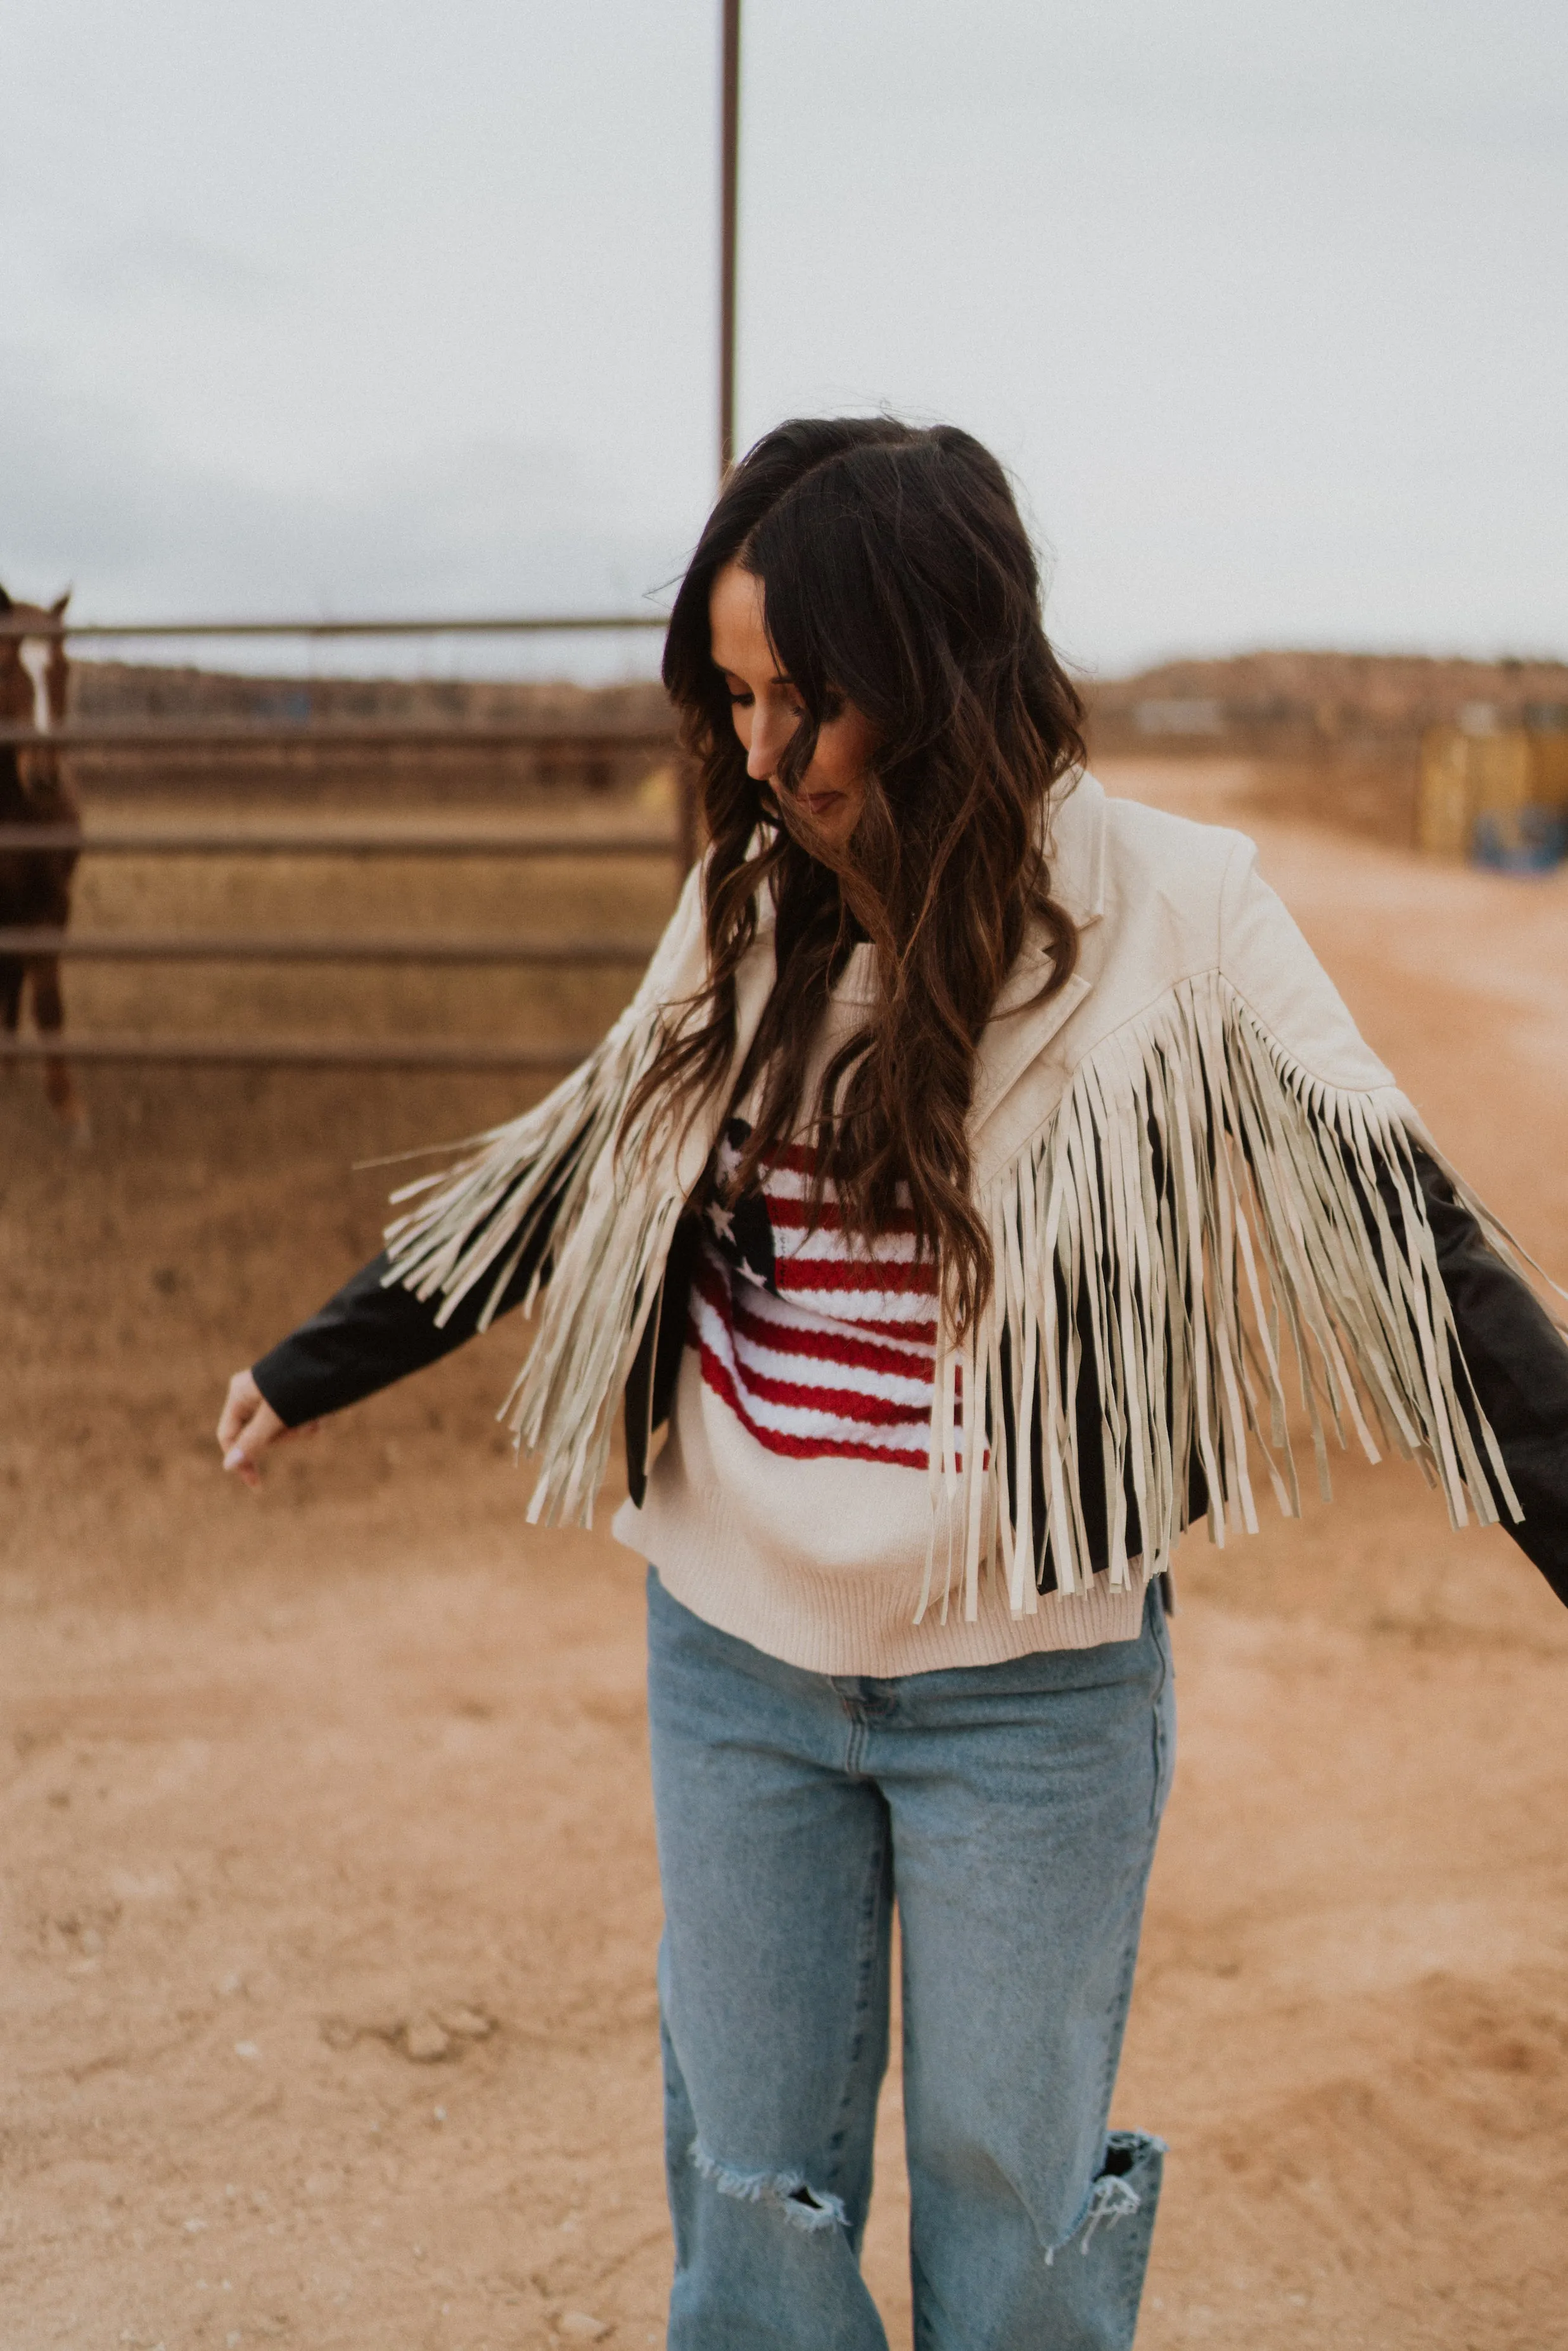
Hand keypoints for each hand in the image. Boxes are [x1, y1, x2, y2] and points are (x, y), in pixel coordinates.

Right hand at [216, 1369, 318, 1488]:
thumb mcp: (275, 1415)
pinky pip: (297, 1422)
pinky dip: (310, 1421)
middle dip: (283, 1436)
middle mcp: (253, 1395)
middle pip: (259, 1436)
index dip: (241, 1460)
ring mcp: (274, 1397)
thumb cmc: (300, 1382)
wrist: (336, 1358)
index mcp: (239, 1395)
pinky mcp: (294, 1399)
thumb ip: (253, 1440)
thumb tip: (228, 1466)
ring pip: (282, 1431)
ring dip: (300, 1428)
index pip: (229, 1436)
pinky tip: (322, 1413)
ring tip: (314, 1415)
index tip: (256, 1484)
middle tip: (299, 1423)